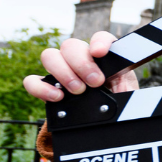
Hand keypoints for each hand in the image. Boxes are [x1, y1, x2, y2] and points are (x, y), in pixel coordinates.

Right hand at [23, 31, 138, 101]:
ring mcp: (61, 72)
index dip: (99, 41)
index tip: (100, 53)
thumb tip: (120, 91)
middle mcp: (80, 60)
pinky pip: (32, 80)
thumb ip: (125, 89)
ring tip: (78, 90)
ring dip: (63, 72)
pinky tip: (58, 97)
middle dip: (82, 64)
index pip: (100, 38)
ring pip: (49, 55)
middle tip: (95, 83)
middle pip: (70, 45)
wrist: (105, 123)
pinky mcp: (46, 87)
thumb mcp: (129, 97)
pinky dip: (41, 87)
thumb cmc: (118, 105)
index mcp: (104, 58)